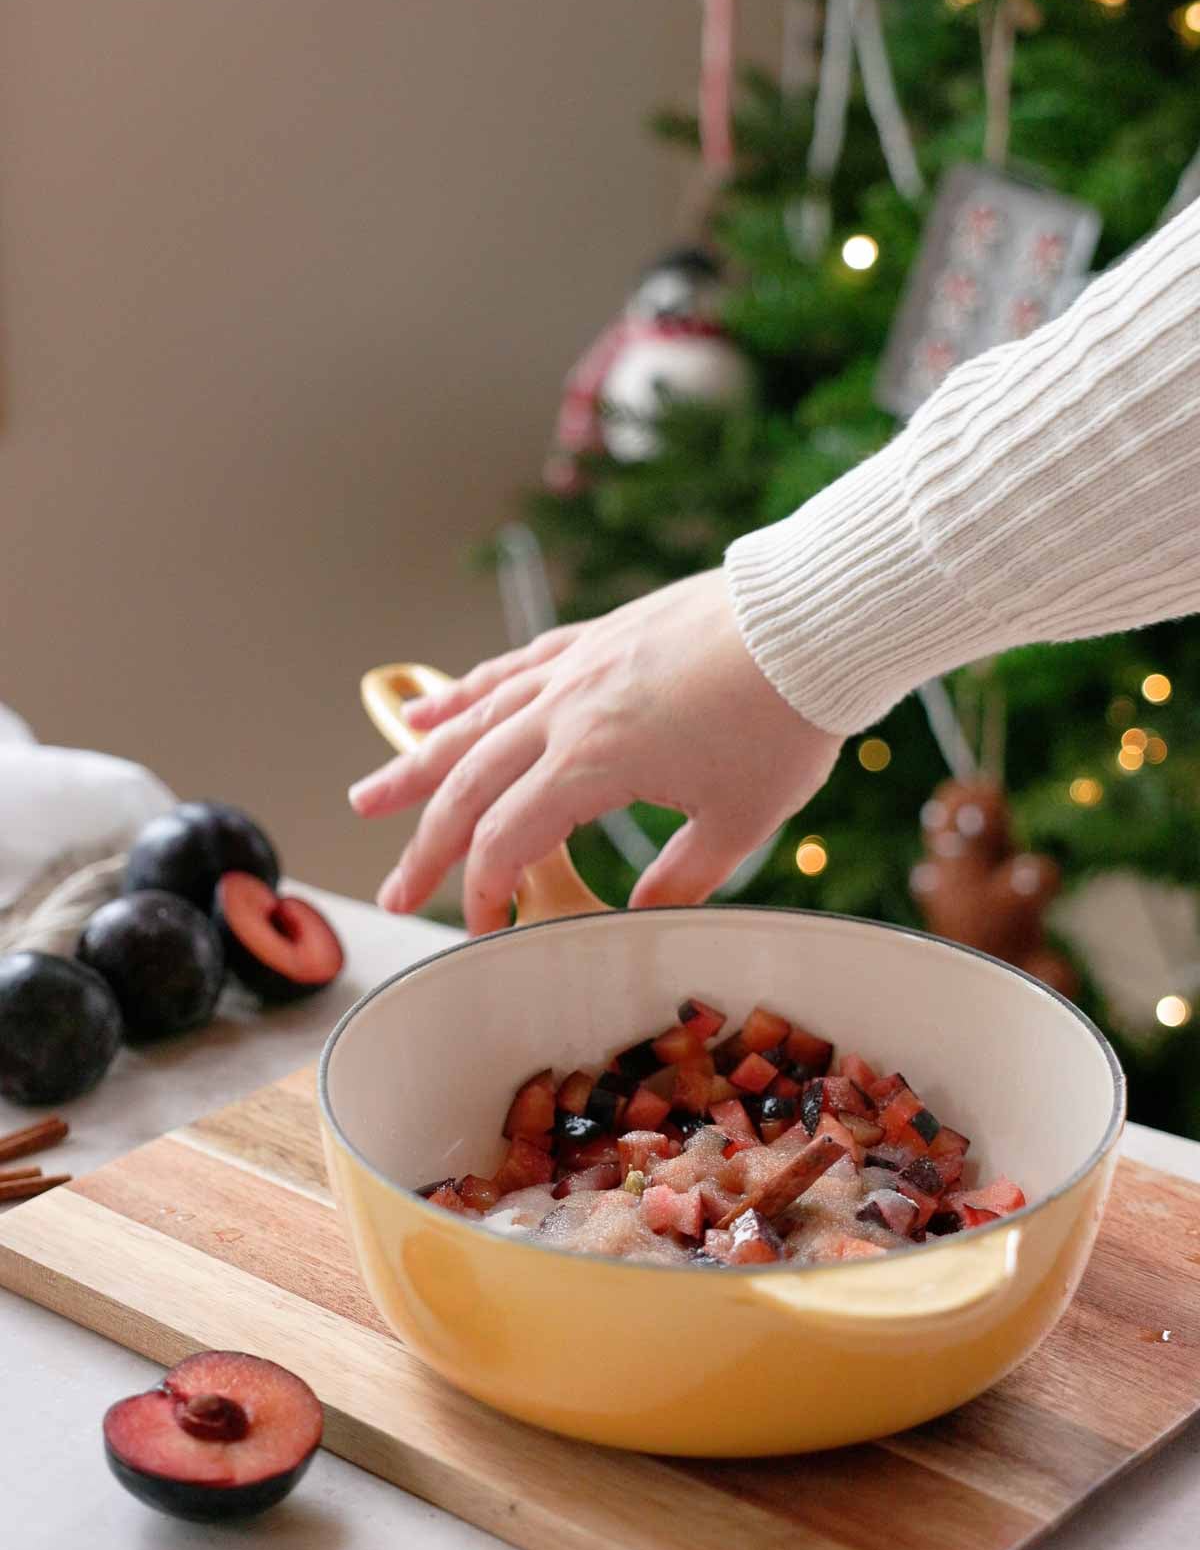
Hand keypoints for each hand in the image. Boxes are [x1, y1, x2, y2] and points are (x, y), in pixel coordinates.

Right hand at [349, 569, 843, 933]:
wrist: (813, 621)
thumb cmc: (784, 721)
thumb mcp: (739, 821)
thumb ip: (681, 877)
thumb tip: (644, 921)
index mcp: (593, 763)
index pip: (506, 839)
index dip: (483, 892)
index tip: (481, 928)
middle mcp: (565, 711)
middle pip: (468, 786)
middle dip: (423, 846)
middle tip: (392, 890)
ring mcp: (575, 668)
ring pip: (472, 723)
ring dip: (415, 763)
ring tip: (368, 797)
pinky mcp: (595, 638)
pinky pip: (510, 670)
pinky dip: (463, 693)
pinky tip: (428, 708)